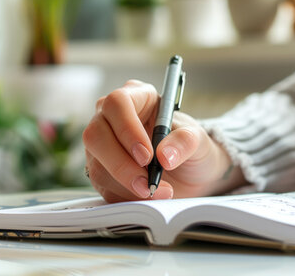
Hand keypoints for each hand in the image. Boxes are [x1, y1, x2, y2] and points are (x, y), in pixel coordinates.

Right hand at [83, 80, 244, 202]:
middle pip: (96, 135)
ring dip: (126, 185)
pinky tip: (147, 197)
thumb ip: (185, 142)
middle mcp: (112, 118)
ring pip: (97, 164)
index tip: (147, 155)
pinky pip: (103, 186)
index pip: (118, 104)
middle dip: (122, 164)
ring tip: (158, 192)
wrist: (191, 170)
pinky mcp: (102, 170)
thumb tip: (165, 156)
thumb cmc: (192, 145)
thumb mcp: (198, 140)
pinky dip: (125, 196)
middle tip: (147, 182)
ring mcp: (103, 145)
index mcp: (137, 97)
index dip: (128, 129)